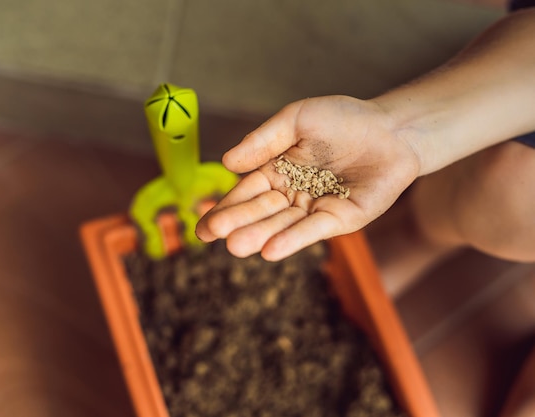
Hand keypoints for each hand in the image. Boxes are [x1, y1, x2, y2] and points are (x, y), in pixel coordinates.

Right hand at [196, 95, 420, 260]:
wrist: (392, 130)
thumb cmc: (344, 119)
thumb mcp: (297, 120)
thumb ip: (263, 140)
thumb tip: (227, 162)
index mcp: (276, 171)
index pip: (245, 192)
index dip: (224, 208)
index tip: (203, 226)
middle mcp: (291, 194)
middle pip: (260, 211)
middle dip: (236, 223)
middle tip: (211, 236)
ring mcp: (314, 209)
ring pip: (282, 224)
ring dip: (259, 236)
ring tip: (236, 247)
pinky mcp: (339, 220)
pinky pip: (312, 230)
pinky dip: (292, 240)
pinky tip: (270, 251)